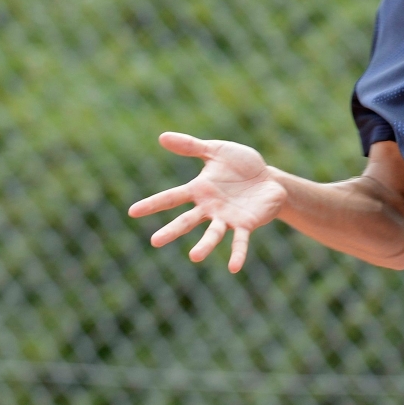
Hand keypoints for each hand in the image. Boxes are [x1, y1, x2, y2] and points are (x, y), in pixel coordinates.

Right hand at [127, 132, 286, 272]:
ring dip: (204, 246)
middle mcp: (209, 208)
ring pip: (212, 234)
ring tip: (194, 257)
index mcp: (199, 190)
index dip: (152, 204)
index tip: (132, 211)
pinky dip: (237, 254)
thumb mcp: (216, 151)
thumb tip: (162, 136)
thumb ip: (191, 146)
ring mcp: (227, 218)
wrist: (270, 179)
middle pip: (187, 221)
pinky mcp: (246, 225)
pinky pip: (240, 241)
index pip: (171, 197)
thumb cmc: (241, 166)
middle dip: (171, 230)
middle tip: (154, 241)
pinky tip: (233, 268)